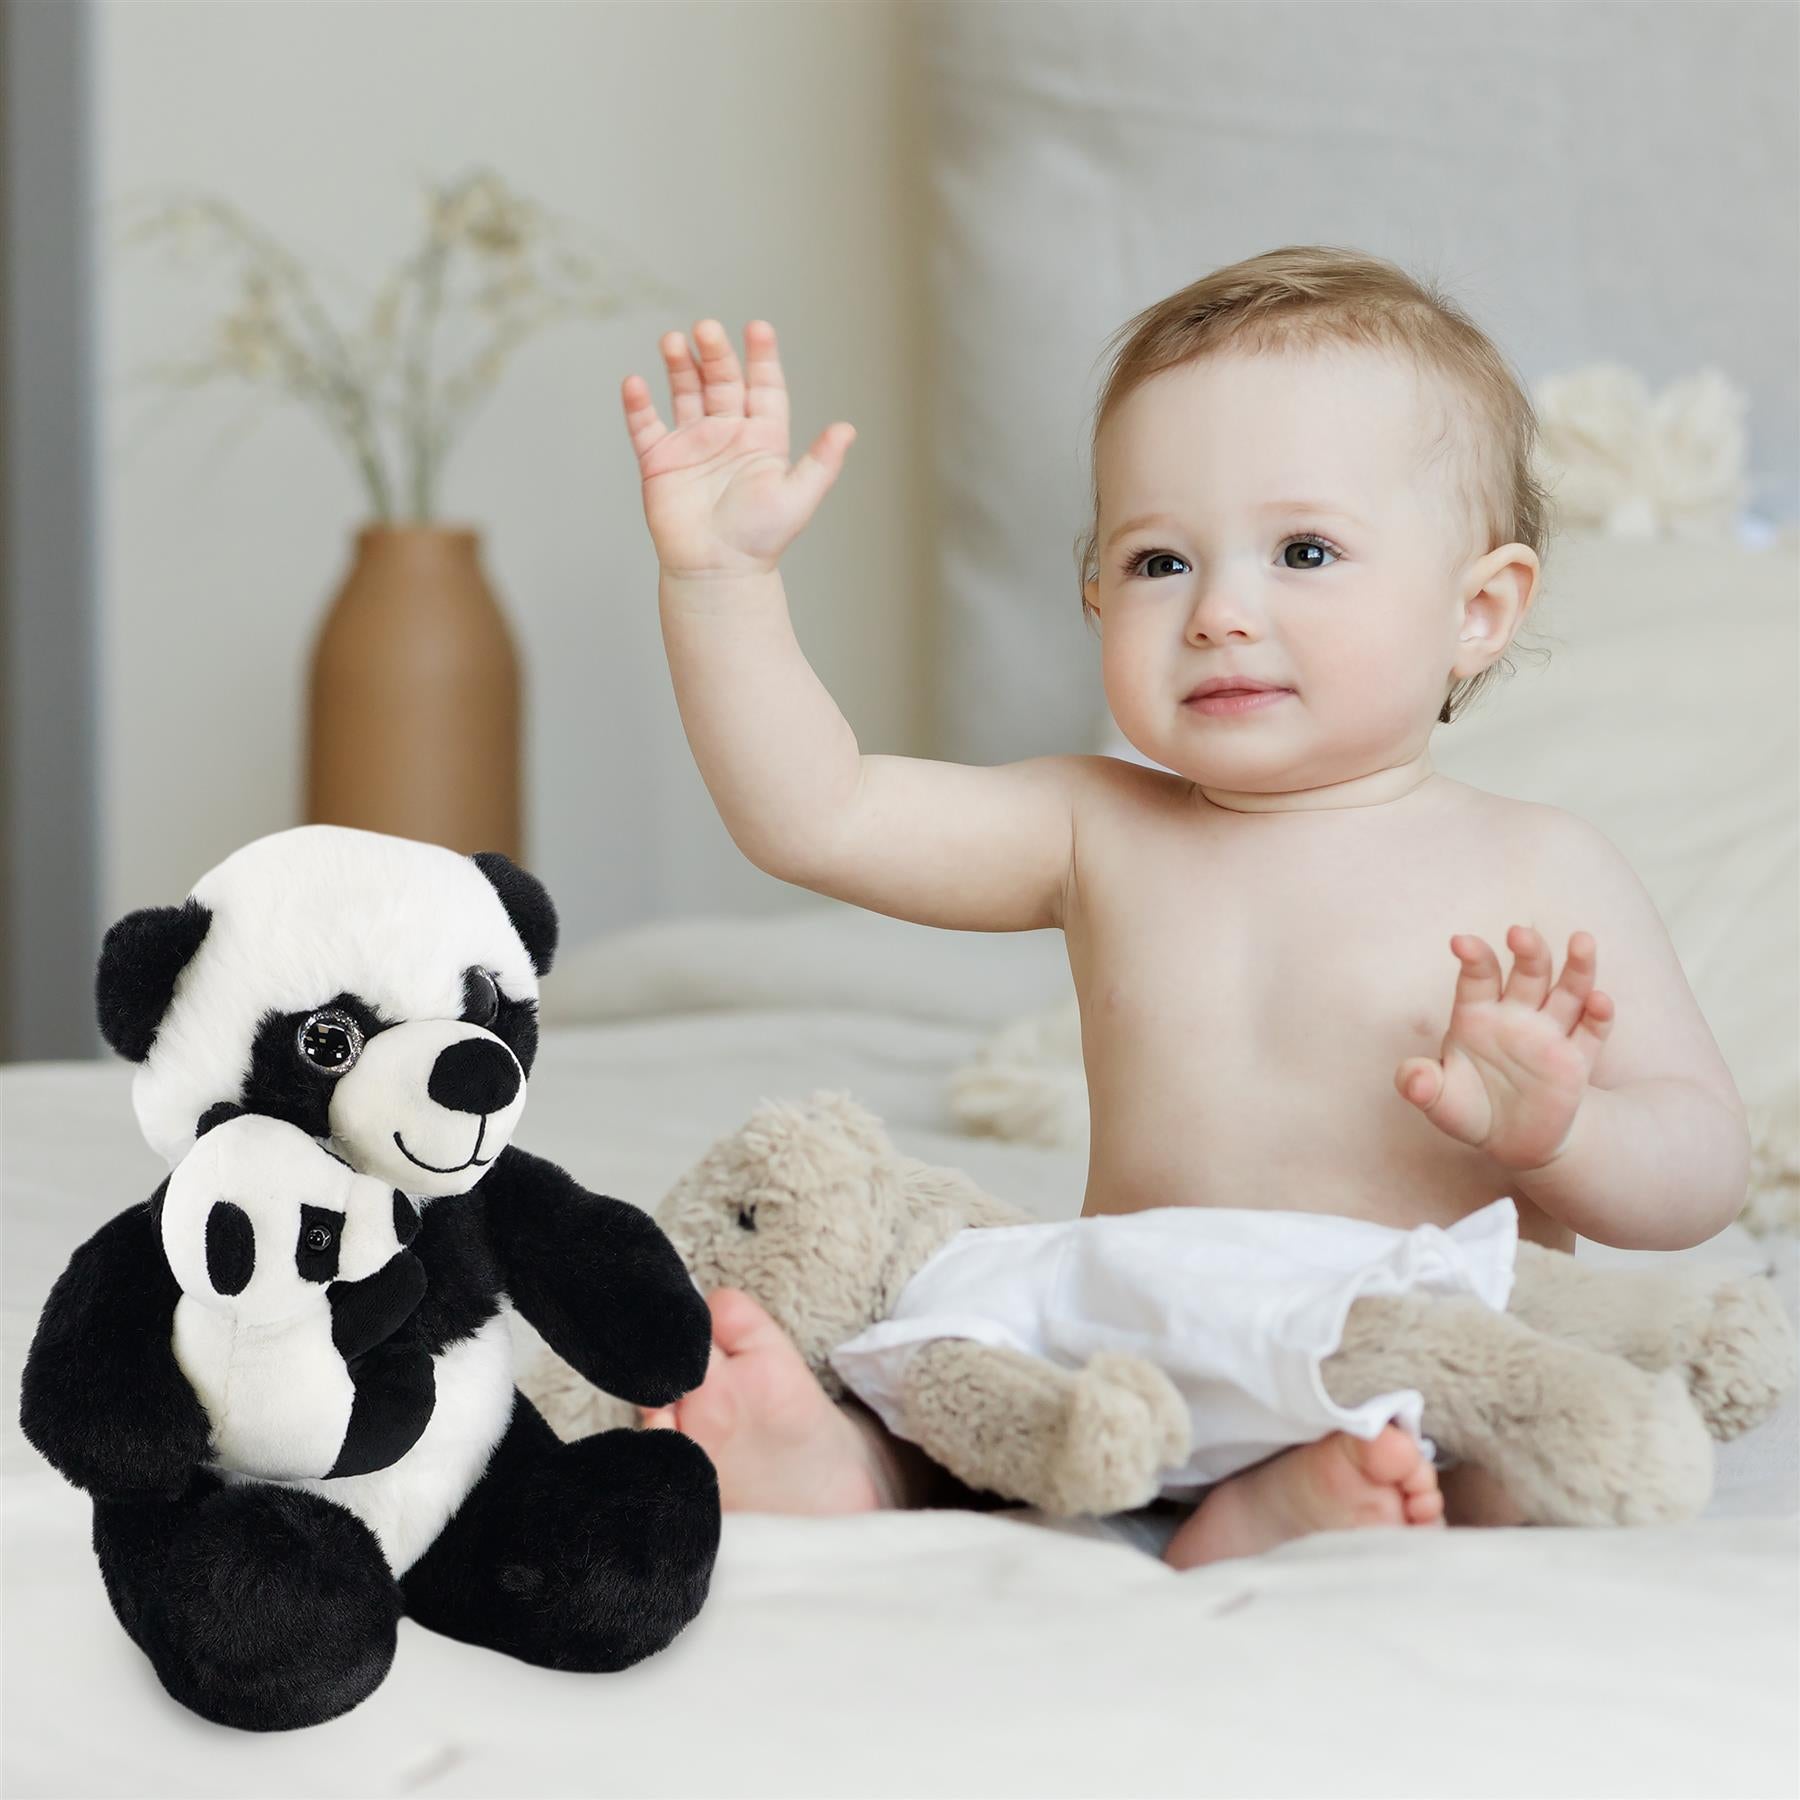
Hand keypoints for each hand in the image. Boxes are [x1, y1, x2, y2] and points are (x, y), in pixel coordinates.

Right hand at [621, 318, 855, 578]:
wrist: (717, 572)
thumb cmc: (760, 539)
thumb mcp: (798, 497)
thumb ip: (821, 462)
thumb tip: (848, 429)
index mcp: (762, 438)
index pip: (764, 387)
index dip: (762, 357)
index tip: (758, 328)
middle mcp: (727, 434)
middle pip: (722, 380)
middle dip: (715, 353)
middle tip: (707, 330)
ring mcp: (692, 444)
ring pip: (684, 392)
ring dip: (679, 365)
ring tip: (673, 340)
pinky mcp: (660, 461)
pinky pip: (645, 425)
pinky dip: (638, 404)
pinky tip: (635, 383)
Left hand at [1395, 926, 1615, 1170]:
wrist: (1511, 1141)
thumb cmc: (1469, 1109)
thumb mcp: (1438, 1100)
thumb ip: (1421, 1084)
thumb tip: (1413, 1081)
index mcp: (1477, 1015)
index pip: (1478, 978)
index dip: (1473, 958)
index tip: (1460, 942)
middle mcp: (1516, 1016)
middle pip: (1528, 974)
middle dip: (1528, 952)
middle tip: (1519, 933)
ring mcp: (1549, 1034)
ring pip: (1568, 992)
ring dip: (1577, 967)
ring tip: (1582, 941)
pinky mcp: (1576, 1059)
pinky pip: (1592, 1032)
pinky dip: (1599, 1015)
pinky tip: (1600, 1000)